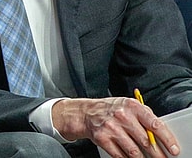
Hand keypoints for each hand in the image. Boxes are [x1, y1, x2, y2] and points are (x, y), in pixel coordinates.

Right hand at [52, 97, 179, 156]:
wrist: (85, 113)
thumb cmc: (111, 109)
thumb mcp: (128, 106)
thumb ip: (144, 117)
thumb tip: (160, 134)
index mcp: (132, 106)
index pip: (155, 124)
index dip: (167, 139)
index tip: (173, 149)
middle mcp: (122, 116)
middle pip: (146, 142)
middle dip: (157, 154)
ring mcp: (111, 128)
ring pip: (134, 151)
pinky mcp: (102, 138)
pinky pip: (120, 155)